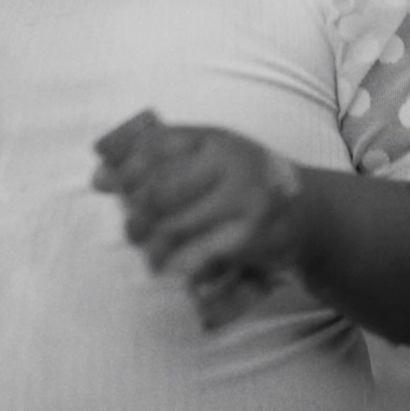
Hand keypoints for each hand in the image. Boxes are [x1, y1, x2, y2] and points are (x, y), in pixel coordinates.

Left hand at [93, 111, 305, 326]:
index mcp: (215, 139)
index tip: (107, 186)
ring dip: (155, 251)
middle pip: (158, 194)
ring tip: (155, 257)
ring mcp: (244, 200)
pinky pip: (200, 258)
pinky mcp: (254, 238)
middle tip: (134, 233)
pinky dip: (184, 268)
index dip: (122, 170)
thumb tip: (98, 176)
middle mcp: (231, 163)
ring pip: (174, 231)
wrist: (311, 217)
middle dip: (136, 219)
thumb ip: (157, 159)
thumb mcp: (208, 157)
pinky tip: (182, 271)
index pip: (153, 148)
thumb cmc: (245, 185)